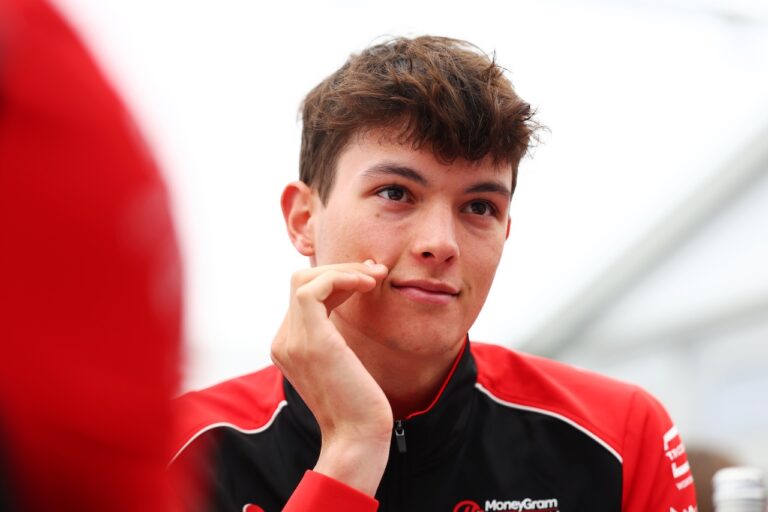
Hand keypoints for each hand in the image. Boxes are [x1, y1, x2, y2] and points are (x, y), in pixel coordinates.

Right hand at [271, 260, 391, 495]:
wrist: (358, 437)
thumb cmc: (359, 403)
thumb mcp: (343, 361)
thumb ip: (335, 335)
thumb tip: (349, 300)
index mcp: (288, 346)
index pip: (304, 295)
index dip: (336, 279)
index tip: (369, 280)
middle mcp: (283, 341)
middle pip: (301, 281)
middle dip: (341, 269)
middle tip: (376, 272)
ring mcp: (291, 341)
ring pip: (305, 279)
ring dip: (343, 270)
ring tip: (375, 277)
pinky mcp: (310, 341)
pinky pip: (313, 288)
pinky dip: (341, 278)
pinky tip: (366, 285)